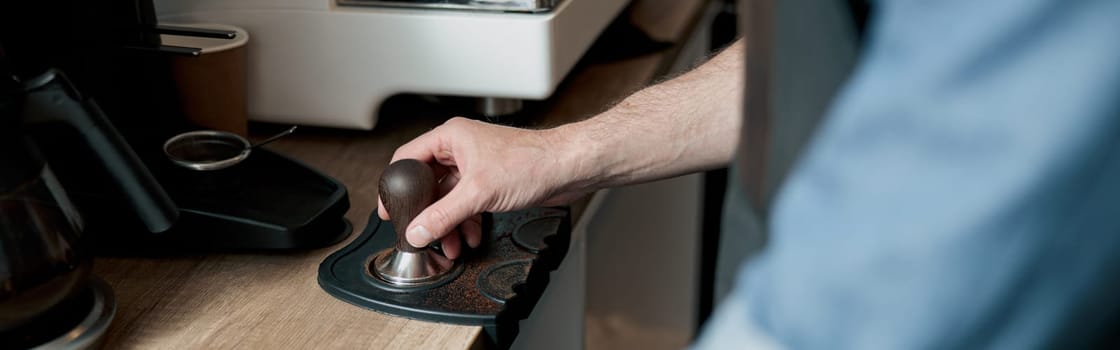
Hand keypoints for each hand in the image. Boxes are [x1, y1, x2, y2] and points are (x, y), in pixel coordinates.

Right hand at [378, 117, 590, 258]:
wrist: (567, 168)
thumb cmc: (532, 161)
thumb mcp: (478, 193)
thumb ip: (443, 215)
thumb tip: (417, 231)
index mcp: (450, 137)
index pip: (408, 158)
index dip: (396, 185)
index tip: (389, 209)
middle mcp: (460, 149)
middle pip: (428, 183)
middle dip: (427, 213)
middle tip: (419, 234)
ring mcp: (475, 166)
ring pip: (448, 198)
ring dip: (448, 223)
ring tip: (449, 244)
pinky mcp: (490, 182)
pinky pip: (466, 204)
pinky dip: (466, 221)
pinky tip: (470, 236)